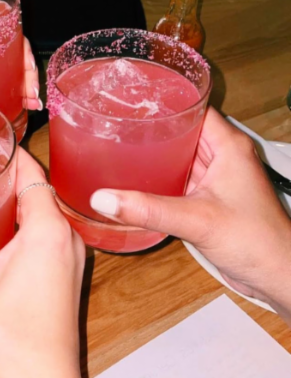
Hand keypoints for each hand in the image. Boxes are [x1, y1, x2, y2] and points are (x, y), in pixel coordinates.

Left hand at [0, 22, 42, 109]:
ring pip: (4, 61)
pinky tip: (9, 105)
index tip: (29, 74)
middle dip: (26, 74)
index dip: (20, 53)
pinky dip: (1, 89)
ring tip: (28, 105)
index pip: (0, 30)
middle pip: (9, 47)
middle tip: (32, 100)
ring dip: (20, 83)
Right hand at [0, 150, 86, 377]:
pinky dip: (18, 224)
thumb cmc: (12, 348)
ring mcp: (67, 262)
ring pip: (40, 212)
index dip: (3, 149)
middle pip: (35, 187)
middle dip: (1, 172)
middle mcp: (66, 241)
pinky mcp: (60, 280)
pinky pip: (42, 235)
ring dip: (10, 199)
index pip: (31, 169)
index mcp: (47, 233)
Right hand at [89, 108, 290, 323]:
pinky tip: (134, 180)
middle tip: (113, 124)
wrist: (276, 277)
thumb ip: (149, 208)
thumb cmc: (259, 242)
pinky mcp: (208, 198)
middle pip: (181, 129)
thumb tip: (104, 198)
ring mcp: (216, 178)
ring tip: (116, 147)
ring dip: (153, 153)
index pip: (192, 108)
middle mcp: (224, 157)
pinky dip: (157, 177)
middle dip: (151, 128)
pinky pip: (178, 177)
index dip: (163, 101)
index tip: (131, 100)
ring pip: (178, 154)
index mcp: (229, 147)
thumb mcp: (197, 220)